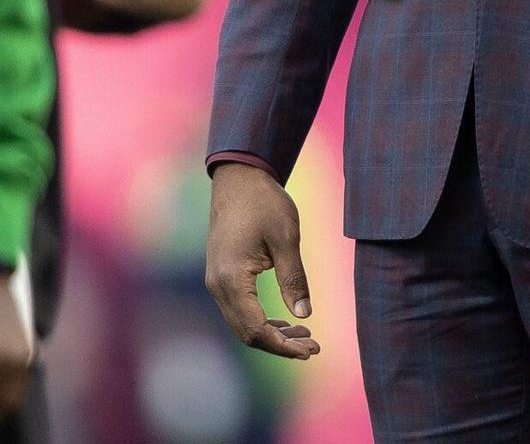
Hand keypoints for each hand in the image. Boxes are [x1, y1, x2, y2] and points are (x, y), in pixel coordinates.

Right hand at [204, 162, 320, 358]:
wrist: (239, 179)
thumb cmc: (264, 203)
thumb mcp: (286, 238)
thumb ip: (294, 278)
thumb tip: (305, 315)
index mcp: (232, 279)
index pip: (256, 329)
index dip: (283, 346)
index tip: (311, 350)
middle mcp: (217, 286)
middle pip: (246, 333)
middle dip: (280, 345)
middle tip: (313, 347)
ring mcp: (216, 282)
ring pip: (242, 324)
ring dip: (272, 334)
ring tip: (305, 336)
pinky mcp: (221, 277)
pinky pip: (240, 310)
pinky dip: (262, 320)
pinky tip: (286, 321)